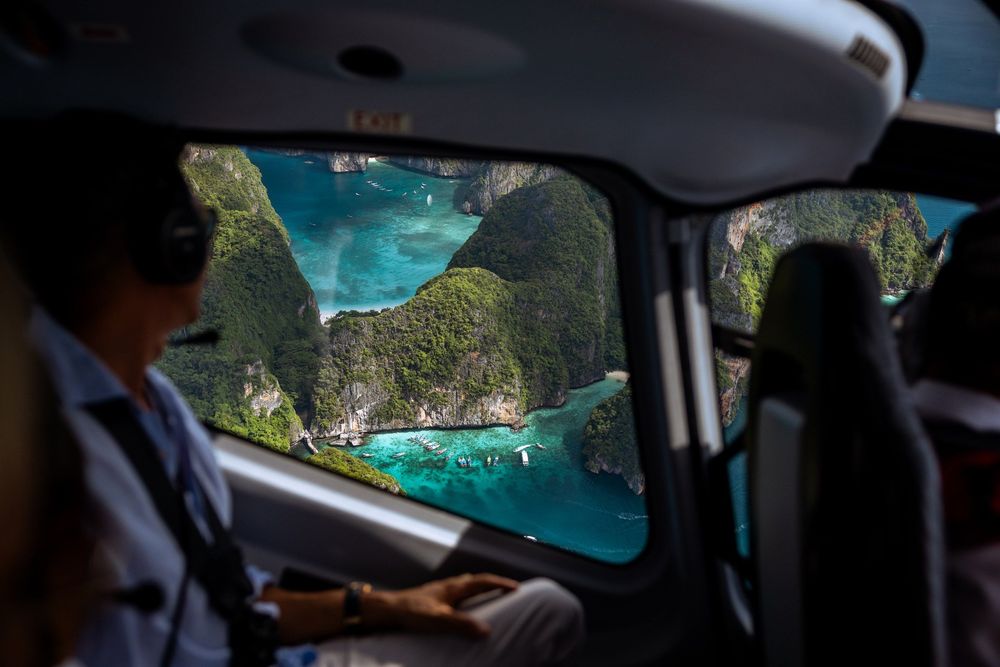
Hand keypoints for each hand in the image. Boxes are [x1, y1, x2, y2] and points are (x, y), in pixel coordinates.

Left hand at [362, 573, 517, 637]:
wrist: (386, 610)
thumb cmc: (410, 613)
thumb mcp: (438, 620)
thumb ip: (461, 624)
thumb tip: (487, 630)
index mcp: (453, 587)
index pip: (483, 581)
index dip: (501, 583)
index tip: (517, 587)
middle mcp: (448, 586)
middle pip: (475, 580)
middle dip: (493, 583)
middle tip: (506, 588)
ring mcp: (438, 591)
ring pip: (464, 585)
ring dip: (478, 588)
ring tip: (487, 594)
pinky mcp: (430, 599)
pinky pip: (455, 593)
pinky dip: (465, 596)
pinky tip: (459, 605)